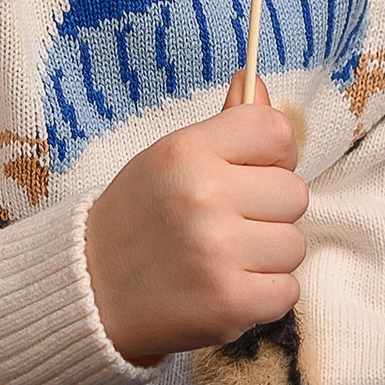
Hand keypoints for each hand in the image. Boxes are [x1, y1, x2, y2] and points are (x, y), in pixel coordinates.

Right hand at [84, 74, 307, 365]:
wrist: (89, 292)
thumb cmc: (136, 220)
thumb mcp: (169, 159)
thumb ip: (223, 125)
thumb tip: (255, 81)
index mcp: (187, 151)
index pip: (277, 132)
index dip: (274, 157)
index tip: (251, 175)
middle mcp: (204, 195)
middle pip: (295, 193)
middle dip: (269, 212)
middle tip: (227, 225)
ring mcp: (218, 252)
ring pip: (294, 245)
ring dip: (267, 257)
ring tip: (223, 259)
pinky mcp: (229, 303)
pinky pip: (288, 291)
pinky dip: (263, 296)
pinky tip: (225, 288)